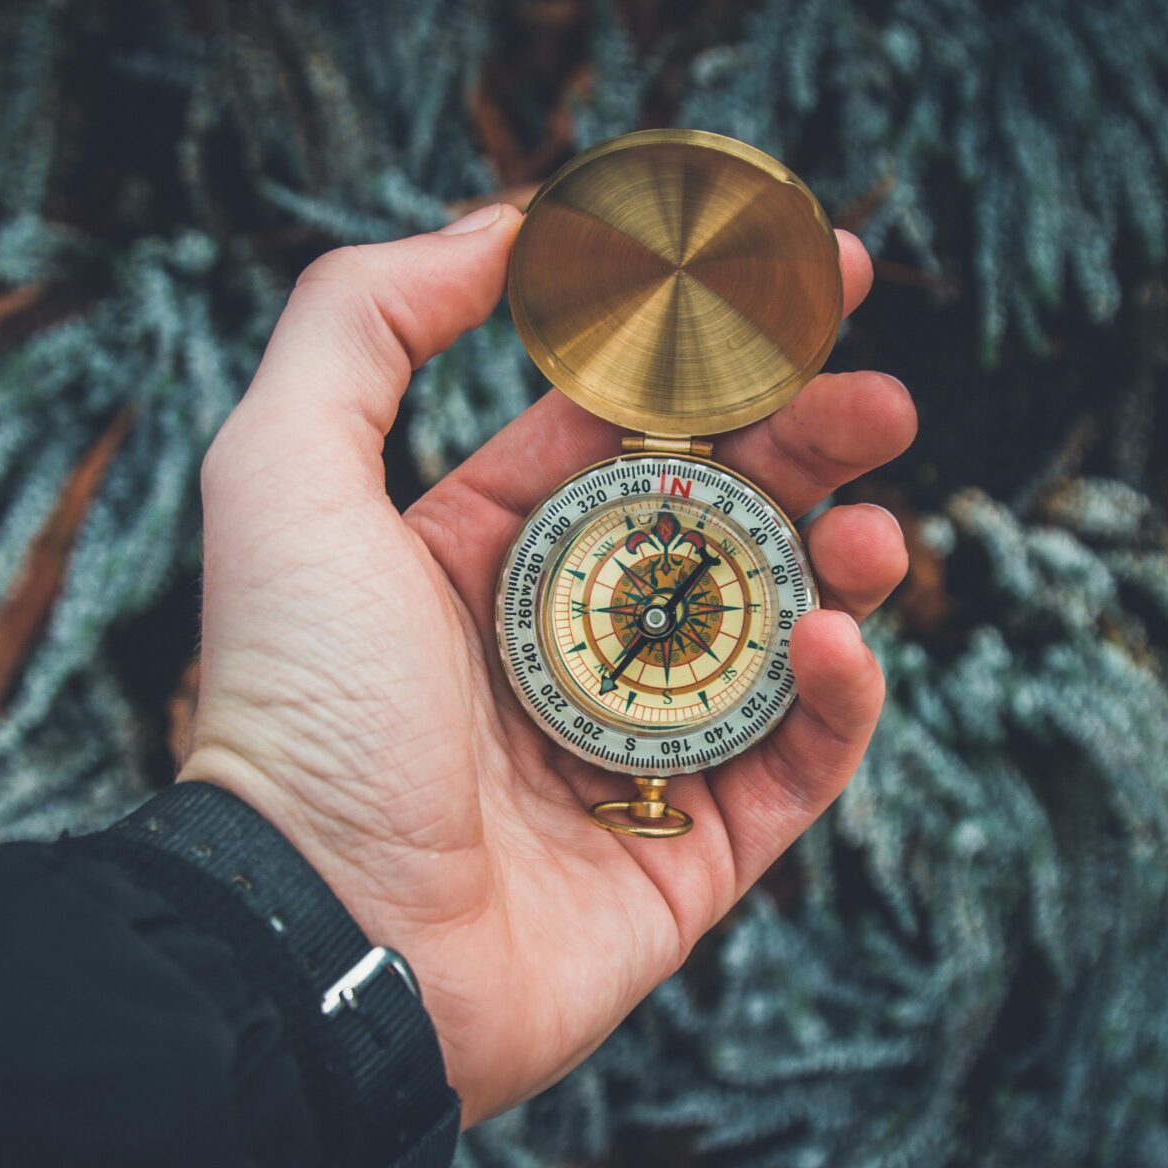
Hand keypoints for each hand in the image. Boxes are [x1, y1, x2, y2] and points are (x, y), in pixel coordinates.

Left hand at [181, 203, 914, 1124]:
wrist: (321, 941)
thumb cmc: (296, 707)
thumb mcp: (284, 472)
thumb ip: (366, 325)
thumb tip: (499, 226)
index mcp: (475, 552)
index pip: (621, 429)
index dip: (713, 354)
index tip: (804, 280)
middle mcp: (561, 642)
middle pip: (722, 516)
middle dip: (811, 444)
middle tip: (883, 398)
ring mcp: (634, 750)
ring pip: (777, 634)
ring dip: (842, 566)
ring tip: (875, 532)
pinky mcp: (691, 856)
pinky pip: (797, 764)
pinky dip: (837, 700)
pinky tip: (836, 644)